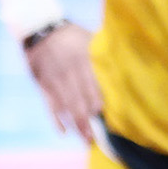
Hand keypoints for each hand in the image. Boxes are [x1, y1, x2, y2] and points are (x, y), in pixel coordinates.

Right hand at [26, 22, 102, 143]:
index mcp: (82, 60)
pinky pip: (50, 106)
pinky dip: (56, 120)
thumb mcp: (88, 38)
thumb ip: (103, 53)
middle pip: (79, 100)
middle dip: (88, 120)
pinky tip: (64, 132)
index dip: (97, 101)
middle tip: (98, 137)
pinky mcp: (43, 86)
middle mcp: (68, 73)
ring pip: (66, 107)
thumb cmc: (70, 35)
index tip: (105, 115)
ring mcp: (54, 81)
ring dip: (76, 125)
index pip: (92, 85)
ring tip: (86, 140)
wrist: (39, 29)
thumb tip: (128, 62)